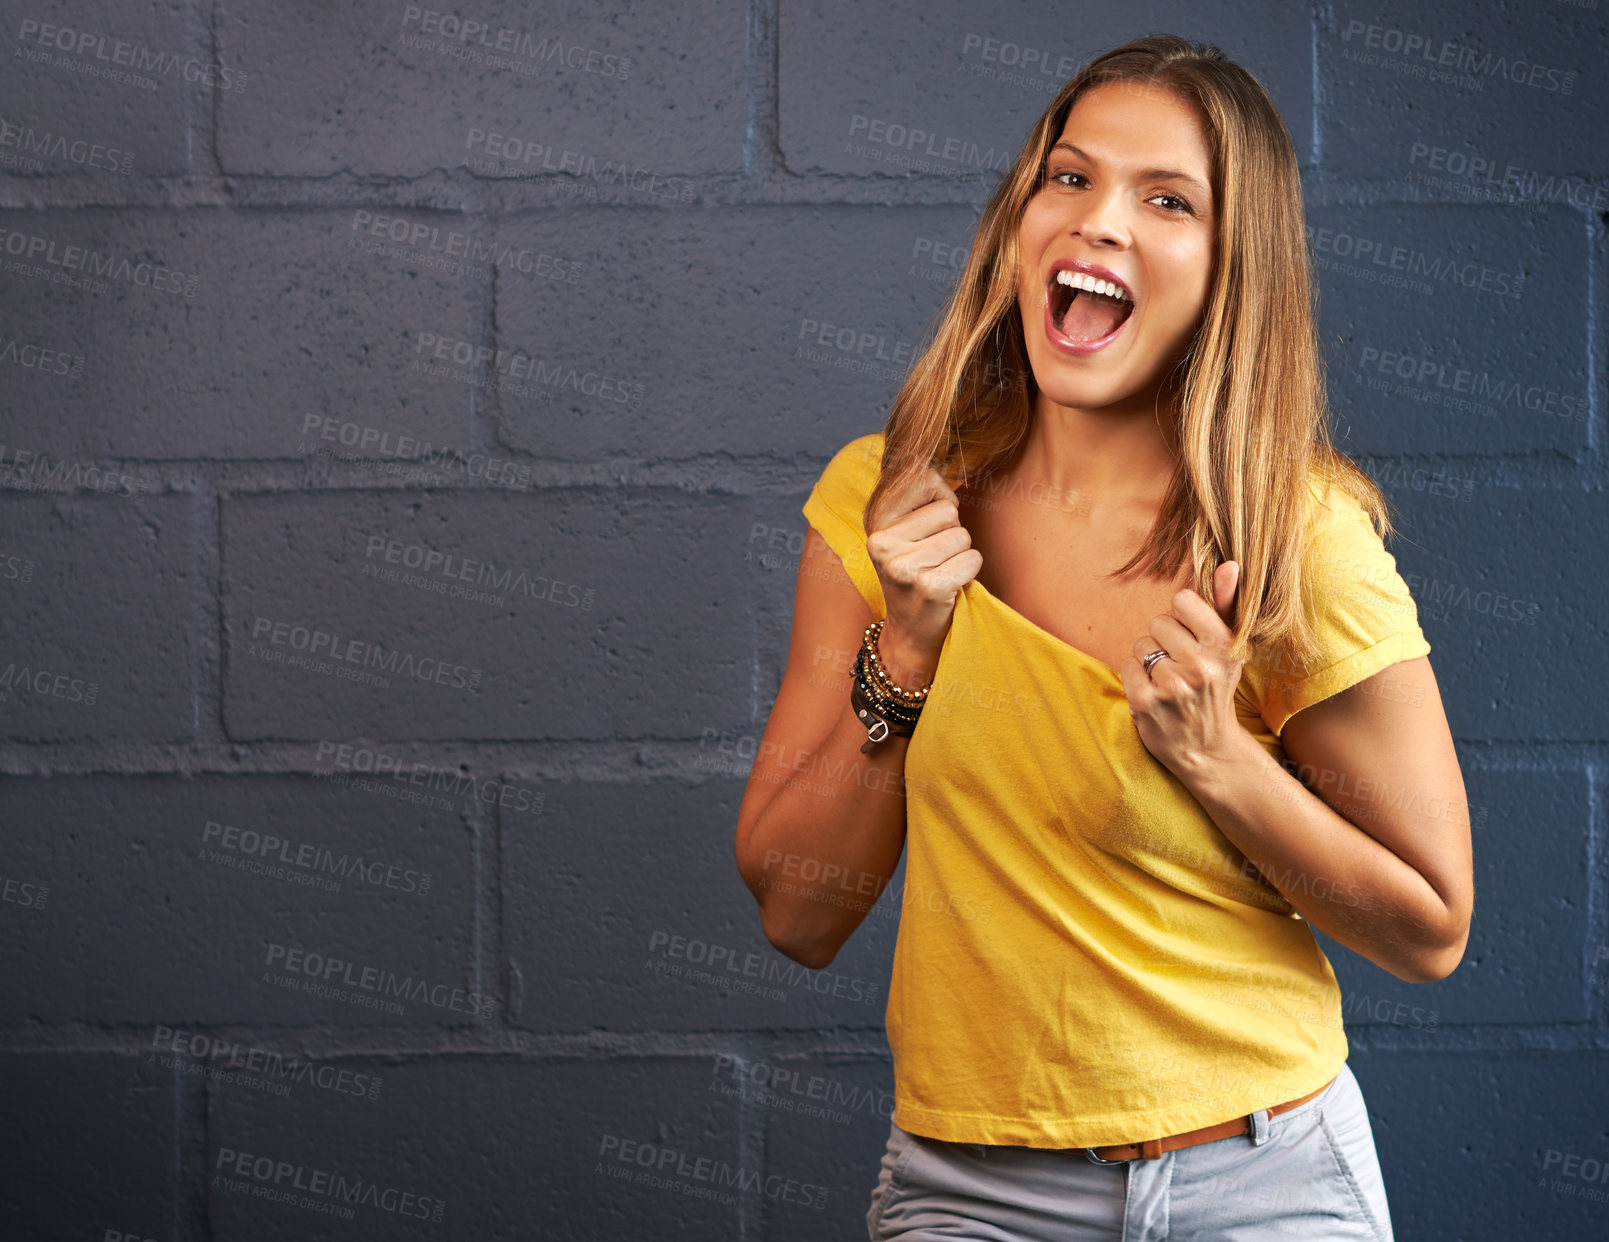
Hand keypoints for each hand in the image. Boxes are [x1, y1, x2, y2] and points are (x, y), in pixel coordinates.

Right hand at [864, 461, 982, 675]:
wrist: (909, 632)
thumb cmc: (914, 573)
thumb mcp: (902, 533)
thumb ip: (914, 497)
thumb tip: (932, 463)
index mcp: (875, 523)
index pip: (926, 478)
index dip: (941, 499)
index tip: (930, 525)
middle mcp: (883, 543)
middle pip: (950, 511)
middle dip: (952, 533)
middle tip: (935, 558)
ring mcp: (904, 567)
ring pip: (963, 536)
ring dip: (961, 555)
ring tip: (940, 571)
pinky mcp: (929, 587)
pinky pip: (972, 560)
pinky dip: (969, 573)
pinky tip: (949, 586)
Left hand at [1119, 561, 1247, 783]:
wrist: (1207, 749)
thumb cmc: (1215, 688)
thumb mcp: (1228, 648)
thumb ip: (1225, 603)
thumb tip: (1229, 564)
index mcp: (1224, 646)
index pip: (1182, 600)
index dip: (1182, 619)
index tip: (1193, 641)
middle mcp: (1201, 667)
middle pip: (1158, 622)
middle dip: (1164, 641)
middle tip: (1181, 666)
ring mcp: (1172, 688)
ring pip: (1140, 645)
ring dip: (1149, 661)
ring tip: (1169, 682)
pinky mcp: (1145, 704)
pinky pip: (1126, 667)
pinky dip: (1135, 678)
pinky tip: (1154, 694)